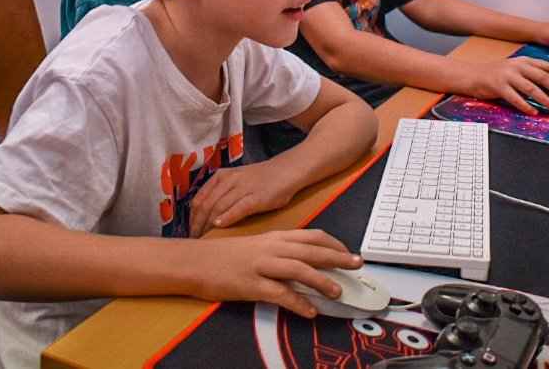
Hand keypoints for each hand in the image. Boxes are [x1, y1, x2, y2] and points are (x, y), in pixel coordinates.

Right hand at [183, 229, 361, 317]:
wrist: (191, 261)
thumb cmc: (220, 255)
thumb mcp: (253, 246)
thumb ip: (276, 251)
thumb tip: (301, 262)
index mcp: (272, 237)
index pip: (311, 236)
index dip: (333, 243)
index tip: (348, 252)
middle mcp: (270, 248)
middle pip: (311, 250)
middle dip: (338, 258)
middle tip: (357, 265)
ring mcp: (260, 265)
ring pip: (299, 269)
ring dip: (322, 280)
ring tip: (337, 291)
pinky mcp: (250, 284)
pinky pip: (279, 294)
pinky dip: (297, 303)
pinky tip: (309, 311)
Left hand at [190, 163, 296, 237]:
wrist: (287, 171)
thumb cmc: (260, 179)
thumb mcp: (236, 181)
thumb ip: (222, 193)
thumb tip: (205, 217)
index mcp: (221, 176)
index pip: (199, 199)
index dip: (192, 218)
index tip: (190, 232)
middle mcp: (229, 180)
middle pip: (206, 205)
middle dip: (198, 225)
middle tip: (196, 240)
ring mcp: (243, 188)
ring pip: (219, 207)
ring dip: (209, 225)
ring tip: (205, 239)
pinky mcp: (257, 197)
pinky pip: (238, 208)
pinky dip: (227, 217)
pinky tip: (219, 226)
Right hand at [466, 56, 548, 115]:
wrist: (471, 75)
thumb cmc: (495, 75)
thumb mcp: (514, 69)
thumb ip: (530, 75)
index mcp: (524, 61)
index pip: (547, 66)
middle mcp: (517, 66)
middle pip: (542, 77)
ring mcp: (507, 75)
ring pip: (531, 88)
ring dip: (545, 99)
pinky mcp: (498, 86)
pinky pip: (515, 97)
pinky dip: (525, 105)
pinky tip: (533, 112)